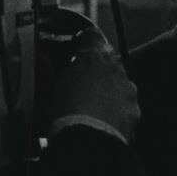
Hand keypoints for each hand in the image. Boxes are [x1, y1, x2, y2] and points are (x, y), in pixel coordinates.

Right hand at [47, 28, 139, 143]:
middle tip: (81, 82)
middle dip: (96, 67)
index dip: (84, 41)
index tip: (78, 48)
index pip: (91, 35)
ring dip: (107, 88)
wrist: (89, 140)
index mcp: (92, 56)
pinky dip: (116, 108)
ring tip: (90, 106)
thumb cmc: (65, 112)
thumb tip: (42, 59)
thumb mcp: (49, 88)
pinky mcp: (135, 108)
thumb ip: (48, 70)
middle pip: (107, 59)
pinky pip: (125, 103)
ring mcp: (127, 87)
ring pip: (118, 81)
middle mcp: (114, 68)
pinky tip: (103, 119)